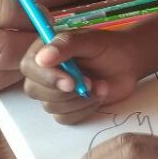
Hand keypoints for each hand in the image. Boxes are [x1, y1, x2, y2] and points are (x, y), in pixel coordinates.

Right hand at [21, 28, 142, 124]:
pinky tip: (98, 96)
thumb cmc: (109, 47)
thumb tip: (42, 58)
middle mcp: (45, 71)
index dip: (46, 77)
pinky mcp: (66, 108)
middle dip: (64, 91)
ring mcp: (54, 91)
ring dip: (79, 99)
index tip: (70, 81)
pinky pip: (65, 118)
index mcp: (45, 50)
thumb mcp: (90, 40)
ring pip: (51, 106)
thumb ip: (66, 45)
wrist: (128, 63)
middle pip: (34, 90)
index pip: (29, 66)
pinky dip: (84, 109)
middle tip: (90, 82)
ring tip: (100, 85)